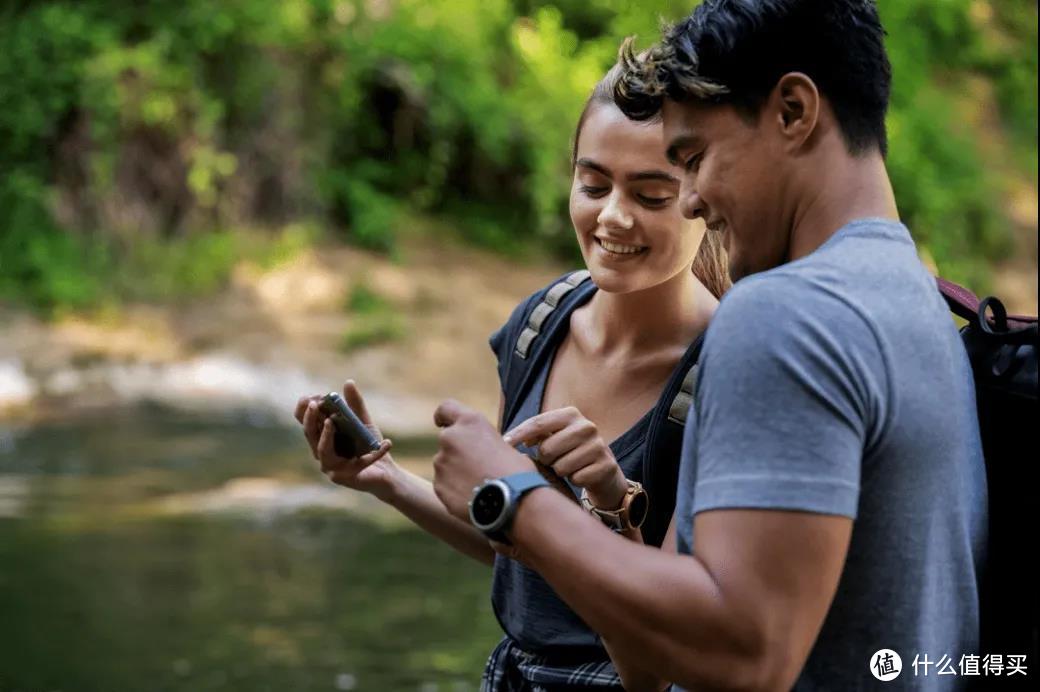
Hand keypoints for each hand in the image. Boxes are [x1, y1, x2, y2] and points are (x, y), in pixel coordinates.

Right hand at [294, 380, 395, 500]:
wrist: (385, 472)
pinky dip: (374, 453)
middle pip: (309, 434)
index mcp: (323, 437)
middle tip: (314, 404)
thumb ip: (355, 405)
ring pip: (322, 449)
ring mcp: (330, 466)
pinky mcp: (343, 478)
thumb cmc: (369, 446)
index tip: (311, 397)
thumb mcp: (363, 422)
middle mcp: (322, 452)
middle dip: (310, 418)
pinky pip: (356, 464)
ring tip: (331, 421)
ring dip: (325, 435)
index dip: (305, 410)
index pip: (307, 423)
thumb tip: (348, 382)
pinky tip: (387, 443)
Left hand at [432, 399, 534, 521]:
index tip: (442, 423)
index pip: (446, 408)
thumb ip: (486, 444)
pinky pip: (444, 485)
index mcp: (470, 422)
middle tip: (477, 467)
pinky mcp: (438, 485)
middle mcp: (450, 437)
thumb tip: (483, 454)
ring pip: (445, 465)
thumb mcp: (505, 446)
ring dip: (457, 473)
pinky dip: (455, 490)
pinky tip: (474, 498)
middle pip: (447, 441)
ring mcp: (441, 462)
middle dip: (457, 451)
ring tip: (480, 487)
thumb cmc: (518, 473)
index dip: (443, 417)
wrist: (514, 503)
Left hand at [504, 406, 627, 509]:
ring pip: (560, 466)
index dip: (519, 434)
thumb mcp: (555, 436)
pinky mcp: (605, 465)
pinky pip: (576, 479)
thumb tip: (507, 440)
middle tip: (554, 460)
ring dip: (560, 471)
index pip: (538, 423)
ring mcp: (598, 446)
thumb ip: (535, 433)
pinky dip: (574, 480)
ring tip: (568, 466)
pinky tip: (581, 474)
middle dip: (545, 459)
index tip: (504, 444)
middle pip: (547, 449)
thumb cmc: (570, 451)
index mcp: (571, 414)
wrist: (603, 469)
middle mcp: (586, 427)